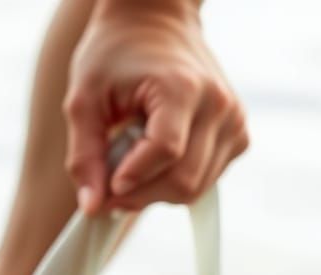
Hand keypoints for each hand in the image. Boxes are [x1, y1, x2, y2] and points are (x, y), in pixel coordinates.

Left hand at [64, 0, 248, 213]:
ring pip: (195, 189)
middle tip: (110, 181)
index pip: (165, 153)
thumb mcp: (83, 100)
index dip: (132, 179)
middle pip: (183, 181)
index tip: (106, 185)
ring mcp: (233, 119)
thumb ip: (84, 156)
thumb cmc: (114, 55)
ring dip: (155, 192)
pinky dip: (175, 184)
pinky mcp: (237, 134)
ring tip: (131, 164)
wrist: (153, 21)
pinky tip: (154, 163)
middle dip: (140, 194)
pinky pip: (206, 182)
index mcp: (183, 87)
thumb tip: (93, 208)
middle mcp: (218, 104)